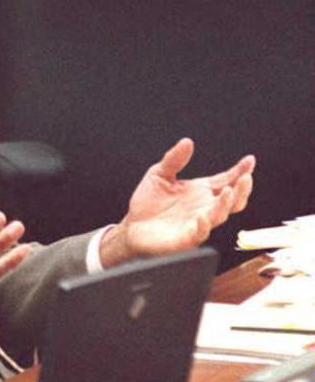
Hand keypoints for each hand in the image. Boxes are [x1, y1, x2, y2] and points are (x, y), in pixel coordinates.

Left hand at [100, 138, 254, 266]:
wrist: (131, 226)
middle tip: (246, 178)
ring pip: (219, 216)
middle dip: (242, 190)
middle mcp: (204, 208)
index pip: (227, 180)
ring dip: (225, 205)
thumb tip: (186, 142)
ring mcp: (197, 224)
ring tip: (228, 192)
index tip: (250, 161)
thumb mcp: (159, 175)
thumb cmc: (148, 203)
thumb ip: (173, 160)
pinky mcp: (185, 239)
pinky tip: (203, 216)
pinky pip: (199, 234)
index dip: (240, 171)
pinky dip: (203, 225)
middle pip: (233, 200)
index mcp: (201, 191)